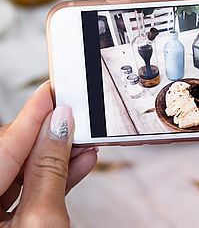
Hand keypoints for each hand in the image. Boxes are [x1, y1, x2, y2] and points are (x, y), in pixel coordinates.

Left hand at [0, 82, 96, 226]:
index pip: (3, 144)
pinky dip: (50, 180)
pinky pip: (24, 194)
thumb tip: (59, 125)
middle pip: (9, 155)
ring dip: (53, 158)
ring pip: (18, 173)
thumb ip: (50, 170)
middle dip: (45, 136)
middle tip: (73, 118)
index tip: (52, 91)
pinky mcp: (5, 226)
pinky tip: (76, 165)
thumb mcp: (43, 221)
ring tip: (83, 144)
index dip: (31, 115)